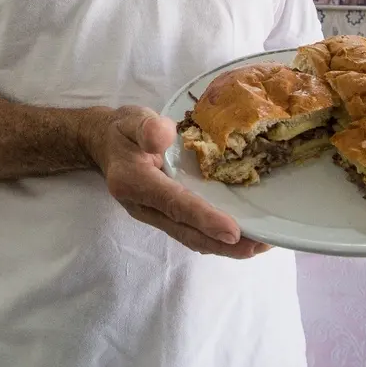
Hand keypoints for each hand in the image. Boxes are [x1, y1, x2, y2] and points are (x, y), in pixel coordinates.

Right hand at [85, 106, 269, 259]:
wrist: (106, 145)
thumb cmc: (124, 131)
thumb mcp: (133, 120)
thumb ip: (147, 128)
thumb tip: (166, 135)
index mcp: (134, 182)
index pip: (173, 203)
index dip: (203, 218)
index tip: (232, 231)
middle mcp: (143, 206)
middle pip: (185, 231)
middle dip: (221, 243)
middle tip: (258, 247)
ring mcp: (153, 216)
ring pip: (189, 237)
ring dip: (222, 246)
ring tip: (258, 246)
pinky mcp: (164, 217)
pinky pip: (190, 232)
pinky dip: (214, 238)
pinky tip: (240, 237)